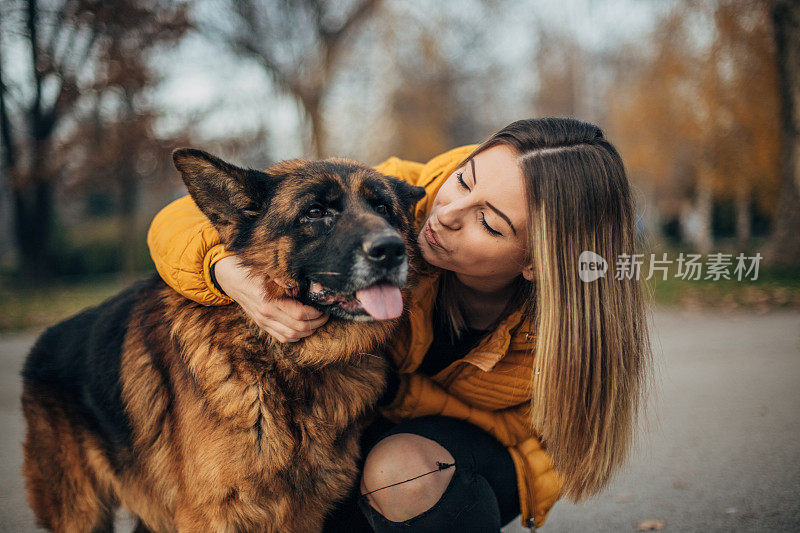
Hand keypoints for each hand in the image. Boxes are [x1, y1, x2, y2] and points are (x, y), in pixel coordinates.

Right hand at [214, 255, 328, 341]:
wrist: (232, 279)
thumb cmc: (254, 271)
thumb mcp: (270, 270)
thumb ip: (287, 278)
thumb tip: (308, 285)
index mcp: (270, 301)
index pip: (300, 314)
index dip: (316, 312)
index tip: (324, 306)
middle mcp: (266, 315)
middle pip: (299, 327)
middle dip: (317, 322)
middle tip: (325, 314)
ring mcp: (263, 322)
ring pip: (292, 336)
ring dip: (308, 331)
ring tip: (317, 321)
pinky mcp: (262, 325)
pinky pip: (282, 338)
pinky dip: (296, 336)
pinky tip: (304, 328)